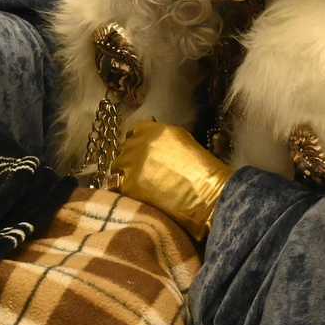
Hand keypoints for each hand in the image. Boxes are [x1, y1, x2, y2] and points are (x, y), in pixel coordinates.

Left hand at [109, 119, 231, 239]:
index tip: (140, 151)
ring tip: (137, 184)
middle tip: (140, 171)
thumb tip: (149, 134)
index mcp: (152, 129)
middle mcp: (138, 142)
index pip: (134, 130)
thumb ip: (161, 136)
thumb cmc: (202, 168)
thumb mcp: (182, 140)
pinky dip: (123, 188)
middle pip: (124, 148)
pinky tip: (133, 193)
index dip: (136, 141)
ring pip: (118, 165)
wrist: (207, 195)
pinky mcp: (127, 185)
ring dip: (125, 173)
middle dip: (130, 158)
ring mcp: (131, 163)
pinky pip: (116, 183)